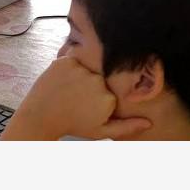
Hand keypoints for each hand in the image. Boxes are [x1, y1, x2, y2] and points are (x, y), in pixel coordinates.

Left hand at [1, 57, 150, 139]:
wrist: (40, 118)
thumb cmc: (72, 125)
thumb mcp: (101, 130)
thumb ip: (126, 127)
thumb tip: (149, 123)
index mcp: (108, 98)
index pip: (110, 89)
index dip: (99, 98)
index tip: (87, 107)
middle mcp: (97, 81)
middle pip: (99, 77)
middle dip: (89, 87)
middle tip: (75, 99)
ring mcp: (80, 70)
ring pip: (86, 68)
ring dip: (78, 76)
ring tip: (67, 91)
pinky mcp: (65, 61)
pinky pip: (72, 60)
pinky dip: (67, 68)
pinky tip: (61, 82)